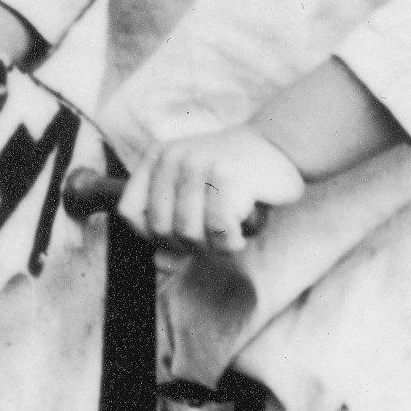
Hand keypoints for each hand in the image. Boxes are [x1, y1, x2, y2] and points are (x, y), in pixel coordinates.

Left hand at [117, 125, 305, 250]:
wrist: (281, 145)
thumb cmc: (237, 177)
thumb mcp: (196, 196)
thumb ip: (174, 229)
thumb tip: (161, 265)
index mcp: (157, 158)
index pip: (129, 212)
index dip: (152, 236)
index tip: (181, 236)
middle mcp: (174, 158)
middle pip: (161, 228)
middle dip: (189, 244)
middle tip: (215, 236)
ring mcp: (200, 166)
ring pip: (190, 234)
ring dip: (214, 245)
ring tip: (231, 231)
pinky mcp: (227, 179)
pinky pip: (219, 232)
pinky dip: (232, 241)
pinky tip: (244, 229)